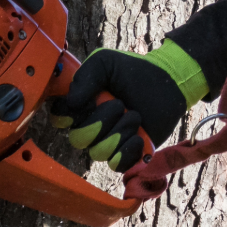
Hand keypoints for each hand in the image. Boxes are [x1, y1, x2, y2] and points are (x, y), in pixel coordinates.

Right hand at [48, 41, 207, 169]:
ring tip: (135, 116)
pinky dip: (128, 151)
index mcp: (81, 105)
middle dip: (100, 122)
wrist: (166, 83)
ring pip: (98, 152)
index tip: (84, 104)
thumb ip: (84, 76)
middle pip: (78, 140)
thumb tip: (71, 103)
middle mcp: (90, 126)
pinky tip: (139, 136)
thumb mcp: (104, 62)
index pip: (60, 119)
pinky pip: (117, 164)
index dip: (67, 116)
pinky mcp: (127, 154)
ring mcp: (108, 141)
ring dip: (119, 133)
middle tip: (119, 105)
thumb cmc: (133, 71)